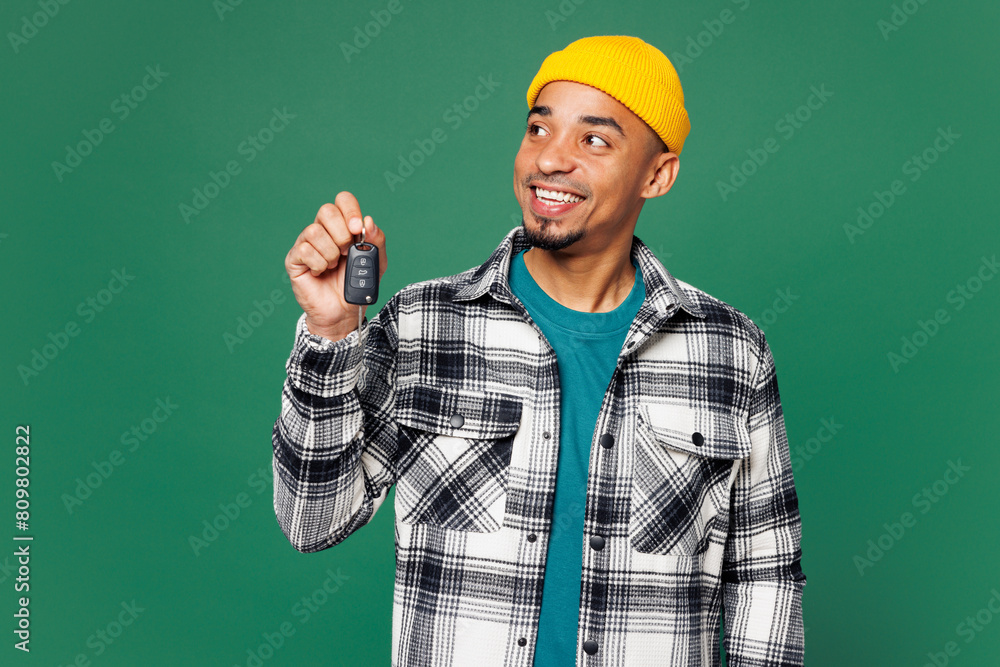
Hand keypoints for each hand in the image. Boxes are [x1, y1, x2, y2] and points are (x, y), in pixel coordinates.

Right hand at [285, 192, 387, 340]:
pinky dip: (318, 263)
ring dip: (330, 252)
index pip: (342, 200)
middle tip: (346, 252)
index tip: (358, 229)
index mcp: (343, 226)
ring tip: (334, 266)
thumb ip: (377, 241)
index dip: (350, 210)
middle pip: (326, 210)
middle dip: (341, 233)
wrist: (344, 311)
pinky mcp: (294, 259)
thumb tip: (368, 221)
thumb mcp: (376, 262)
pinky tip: (321, 272)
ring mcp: (306, 243)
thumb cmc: (357, 284)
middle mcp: (323, 230)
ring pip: (314, 231)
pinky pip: (304, 250)